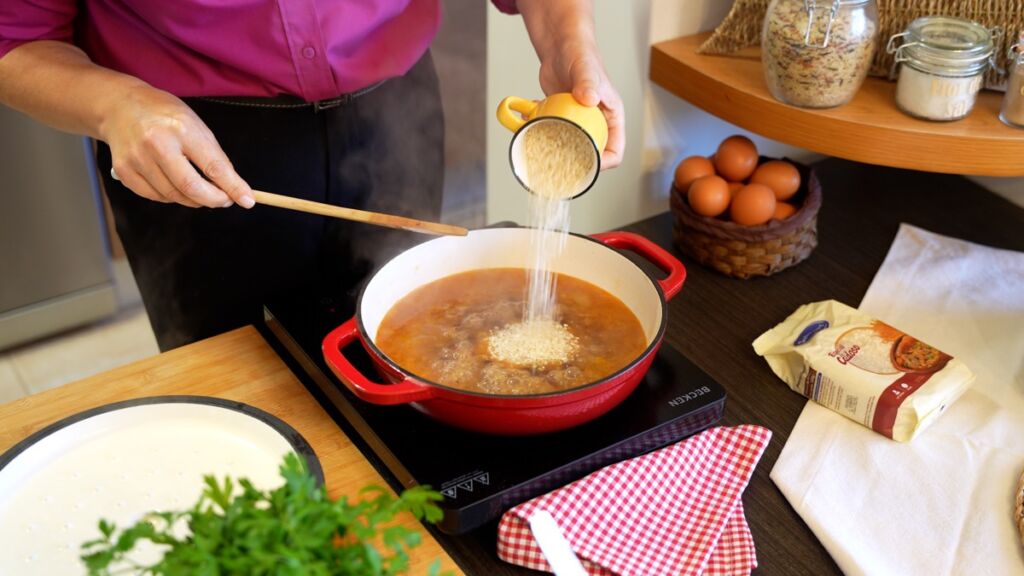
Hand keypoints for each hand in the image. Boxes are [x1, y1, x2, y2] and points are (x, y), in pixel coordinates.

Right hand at [99, 84, 253, 207]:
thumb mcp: (195, 124)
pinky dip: (171, 197)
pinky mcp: (124, 171)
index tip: (247, 200)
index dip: (233, 187)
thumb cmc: (164, 114)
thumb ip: (213, 155)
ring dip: (193, 199)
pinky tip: (175, 186)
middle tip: (225, 200)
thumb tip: (232, 186)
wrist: (119, 106)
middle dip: (214, 200)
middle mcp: (157, 144)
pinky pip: (155, 196)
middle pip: (191, 187)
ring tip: (201, 190)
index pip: (213, 166)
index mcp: (181, 128)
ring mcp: (137, 159)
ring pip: (174, 196)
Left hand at [537, 43, 623, 169]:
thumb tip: (589, 99)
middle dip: (574, 161)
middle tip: (555, 160)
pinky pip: (553, 131)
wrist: (562, 45)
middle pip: (591, 153)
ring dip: (553, 147)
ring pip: (570, 145)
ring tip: (539, 139)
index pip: (615, 151)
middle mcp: (598, 122)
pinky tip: (529, 117)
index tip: (584, 165)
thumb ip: (588, 83)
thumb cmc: (581, 54)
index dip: (603, 164)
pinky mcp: (562, 116)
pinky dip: (539, 129)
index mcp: (612, 118)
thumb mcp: (586, 69)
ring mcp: (579, 121)